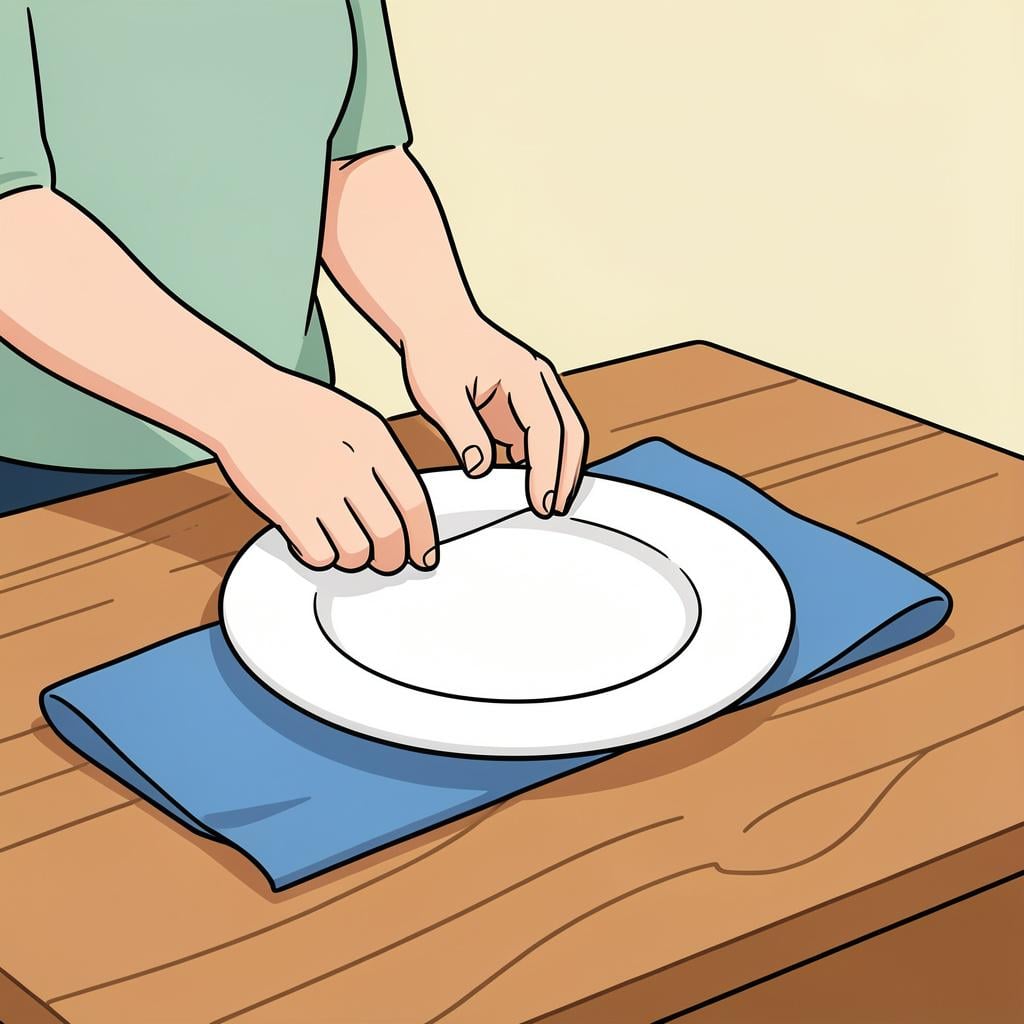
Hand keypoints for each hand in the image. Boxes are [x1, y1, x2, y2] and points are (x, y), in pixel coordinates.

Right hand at [213, 370, 435, 572]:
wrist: (243, 402)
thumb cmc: (302, 412)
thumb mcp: (358, 422)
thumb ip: (387, 462)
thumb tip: (409, 512)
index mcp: (375, 444)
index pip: (415, 504)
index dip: (424, 539)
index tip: (424, 558)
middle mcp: (352, 468)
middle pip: (390, 536)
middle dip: (392, 559)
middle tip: (385, 562)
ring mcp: (319, 490)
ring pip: (356, 552)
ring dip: (355, 559)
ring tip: (343, 546)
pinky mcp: (287, 510)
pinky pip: (320, 555)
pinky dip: (320, 558)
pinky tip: (311, 543)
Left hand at [401, 320, 587, 515]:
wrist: (435, 322)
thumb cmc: (437, 353)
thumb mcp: (440, 396)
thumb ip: (464, 434)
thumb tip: (481, 470)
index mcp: (525, 377)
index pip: (547, 431)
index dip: (548, 471)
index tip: (542, 503)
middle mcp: (540, 381)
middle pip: (569, 433)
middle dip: (566, 474)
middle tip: (552, 510)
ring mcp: (537, 390)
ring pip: (563, 434)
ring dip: (560, 469)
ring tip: (547, 504)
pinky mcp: (526, 401)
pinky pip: (544, 435)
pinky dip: (543, 460)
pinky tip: (531, 484)